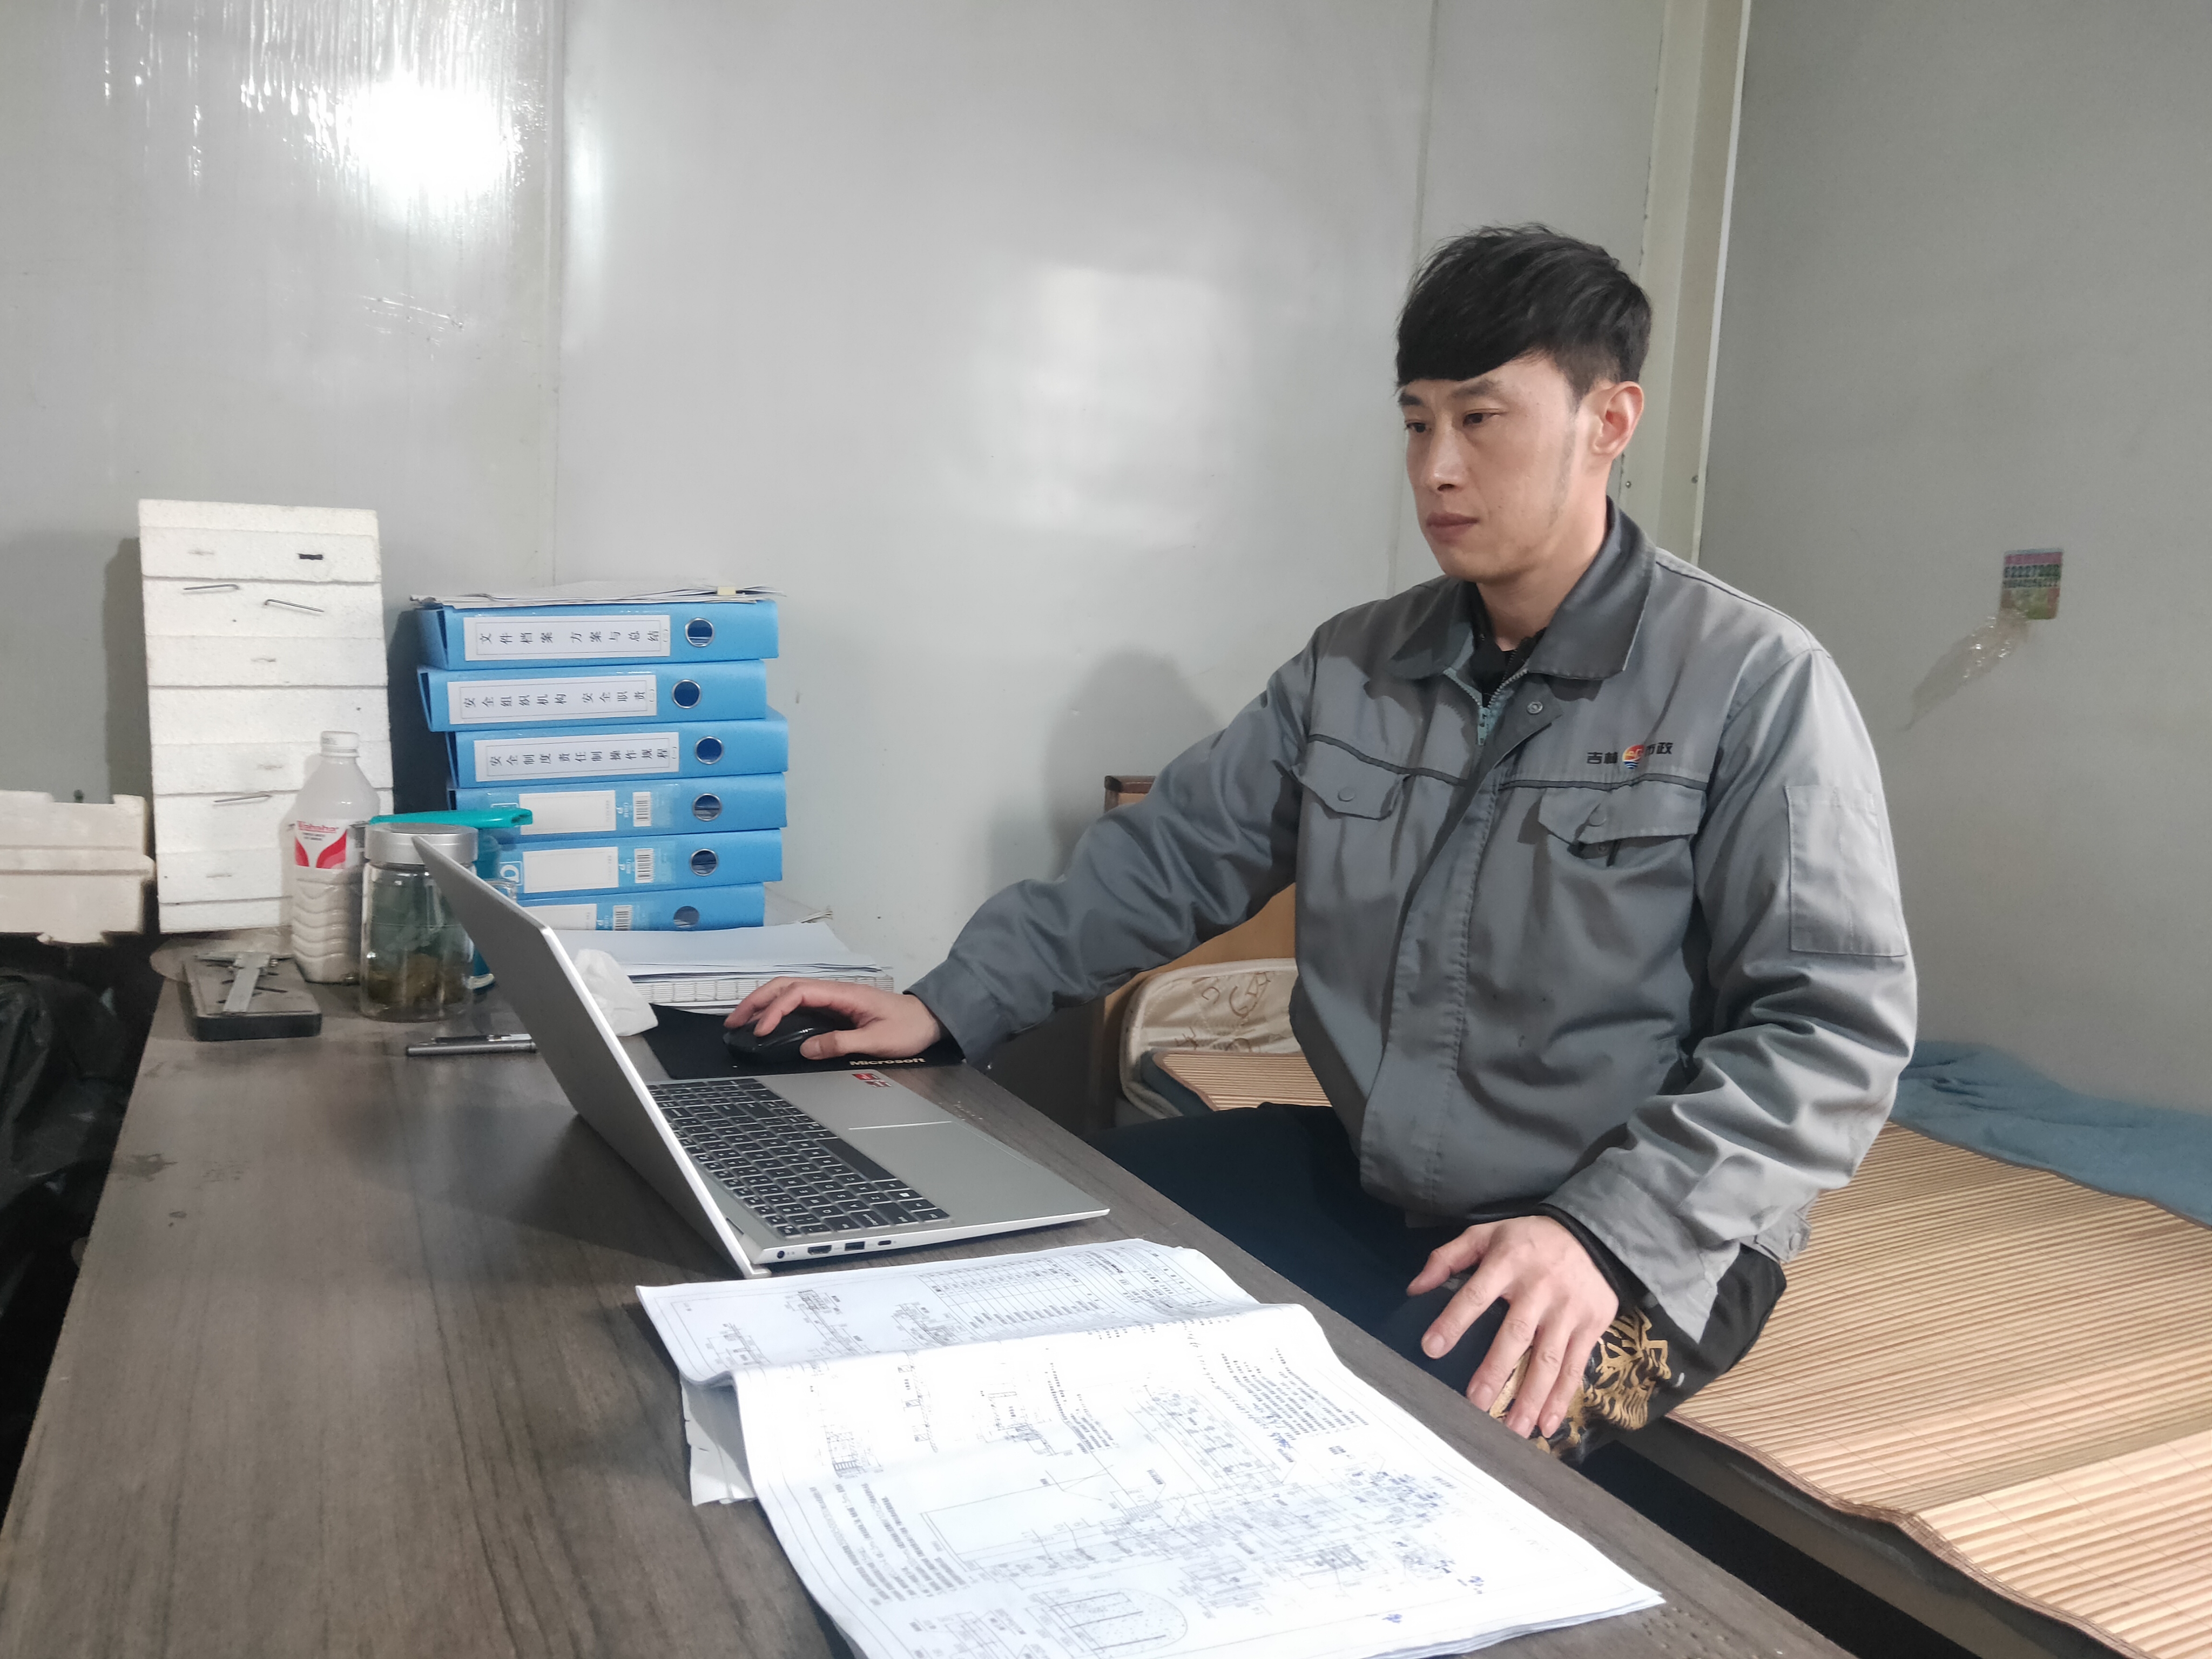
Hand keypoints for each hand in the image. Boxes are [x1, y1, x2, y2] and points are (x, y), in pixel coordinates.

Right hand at [726, 979, 942, 1061]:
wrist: (928, 1020)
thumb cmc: (908, 1027)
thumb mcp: (878, 1040)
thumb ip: (842, 1043)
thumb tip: (805, 1049)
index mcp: (843, 993)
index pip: (799, 992)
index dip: (775, 1009)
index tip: (761, 1030)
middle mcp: (834, 990)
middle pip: (786, 986)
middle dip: (757, 1001)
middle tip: (734, 1022)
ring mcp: (832, 997)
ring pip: (789, 992)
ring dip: (763, 1003)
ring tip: (741, 1021)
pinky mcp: (833, 1007)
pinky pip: (799, 1003)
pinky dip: (777, 1010)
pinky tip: (766, 1023)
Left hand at [1407, 1215, 1618, 1439]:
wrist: (1593, 1235)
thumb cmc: (1529, 1239)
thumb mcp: (1487, 1233)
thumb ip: (1448, 1257)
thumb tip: (1415, 1288)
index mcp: (1508, 1262)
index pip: (1476, 1295)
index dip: (1454, 1321)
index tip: (1431, 1348)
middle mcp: (1539, 1288)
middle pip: (1516, 1334)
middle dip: (1495, 1370)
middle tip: (1475, 1402)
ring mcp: (1567, 1310)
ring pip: (1548, 1359)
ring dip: (1531, 1396)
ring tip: (1512, 1429)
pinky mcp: (1591, 1326)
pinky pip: (1575, 1367)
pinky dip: (1561, 1398)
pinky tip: (1546, 1425)